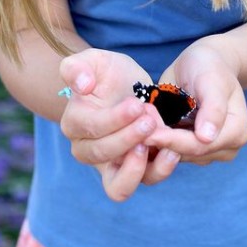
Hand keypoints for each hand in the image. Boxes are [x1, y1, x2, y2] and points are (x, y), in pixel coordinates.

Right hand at [59, 49, 179, 200]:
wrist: (128, 88)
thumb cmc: (108, 74)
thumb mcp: (94, 60)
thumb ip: (77, 67)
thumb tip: (81, 85)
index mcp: (74, 123)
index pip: (90, 128)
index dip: (114, 119)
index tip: (136, 104)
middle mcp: (87, 150)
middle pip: (103, 155)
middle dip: (128, 138)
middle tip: (150, 120)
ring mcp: (110, 165)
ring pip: (119, 186)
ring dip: (140, 167)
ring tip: (161, 144)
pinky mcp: (133, 171)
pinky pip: (142, 182)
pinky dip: (159, 170)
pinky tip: (172, 151)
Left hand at [143, 39, 246, 175]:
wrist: (202, 63)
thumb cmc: (209, 65)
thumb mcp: (211, 79)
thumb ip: (212, 107)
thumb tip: (207, 137)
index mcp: (237, 132)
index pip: (200, 145)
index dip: (172, 141)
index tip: (146, 133)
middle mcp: (225, 147)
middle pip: (187, 153)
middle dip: (161, 140)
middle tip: (133, 127)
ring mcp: (208, 150)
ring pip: (176, 155)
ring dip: (156, 140)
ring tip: (137, 123)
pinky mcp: (190, 148)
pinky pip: (170, 150)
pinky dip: (156, 139)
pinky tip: (141, 126)